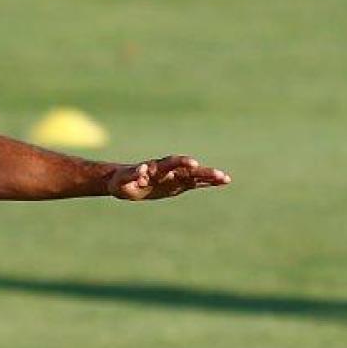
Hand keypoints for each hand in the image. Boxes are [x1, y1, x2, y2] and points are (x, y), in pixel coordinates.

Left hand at [110, 155, 230, 200]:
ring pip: (194, 176)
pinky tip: (222, 182)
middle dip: (203, 172)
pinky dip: (207, 183)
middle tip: (219, 174)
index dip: (182, 163)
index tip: (193, 163)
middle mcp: (168, 170)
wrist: (123, 182)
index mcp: (155, 168)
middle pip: (188, 169)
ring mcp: (174, 177)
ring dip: (209, 177)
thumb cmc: (120, 182)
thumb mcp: (121, 181)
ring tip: (226, 178)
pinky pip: (194, 183)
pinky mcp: (177, 185)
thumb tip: (142, 168)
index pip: (171, 163)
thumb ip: (132, 174)